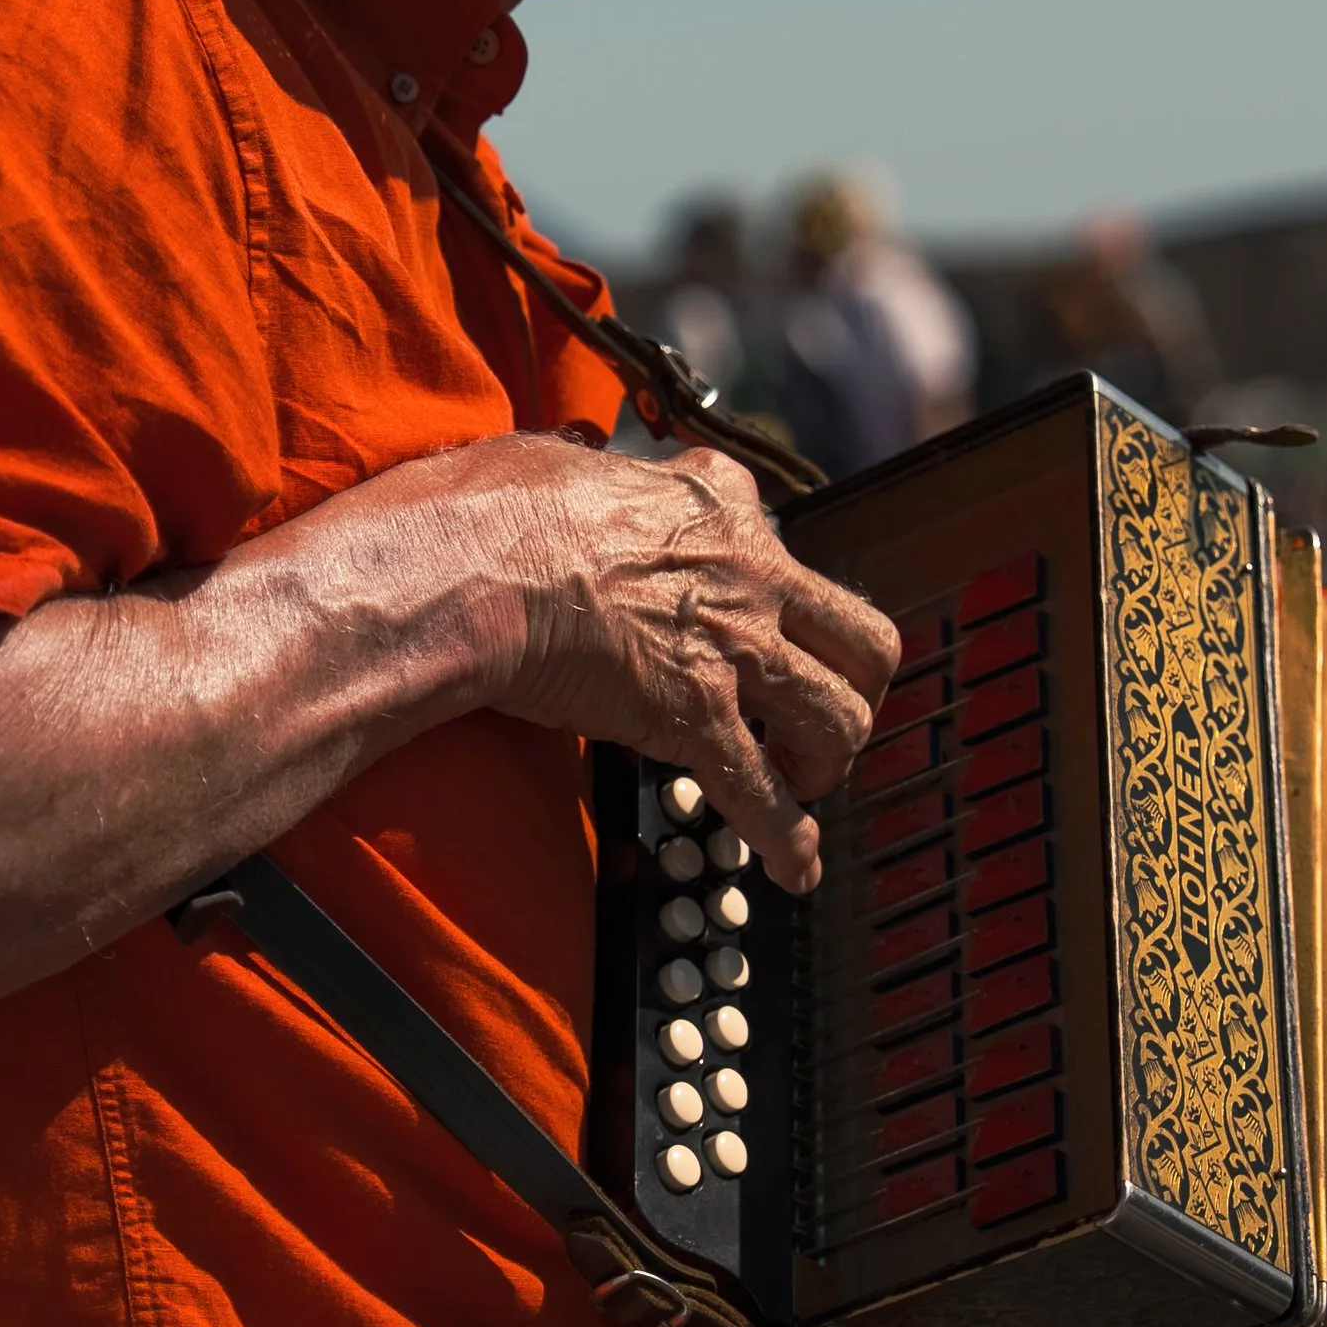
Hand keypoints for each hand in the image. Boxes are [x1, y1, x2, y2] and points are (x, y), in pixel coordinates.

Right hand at [474, 437, 898, 889]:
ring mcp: (732, 649)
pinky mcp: (697, 721)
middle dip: (854, 685)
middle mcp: (746, 571)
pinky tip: (799, 869)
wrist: (466, 570)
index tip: (757, 612)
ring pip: (838, 717)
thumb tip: (560, 469)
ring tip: (803, 781)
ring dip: (829, 759)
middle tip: (817, 712)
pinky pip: (765, 796)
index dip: (770, 586)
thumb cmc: (485, 511)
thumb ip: (583, 471)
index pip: (773, 536)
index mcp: (711, 500)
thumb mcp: (552, 457)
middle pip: (860, 636)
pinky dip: (788, 842)